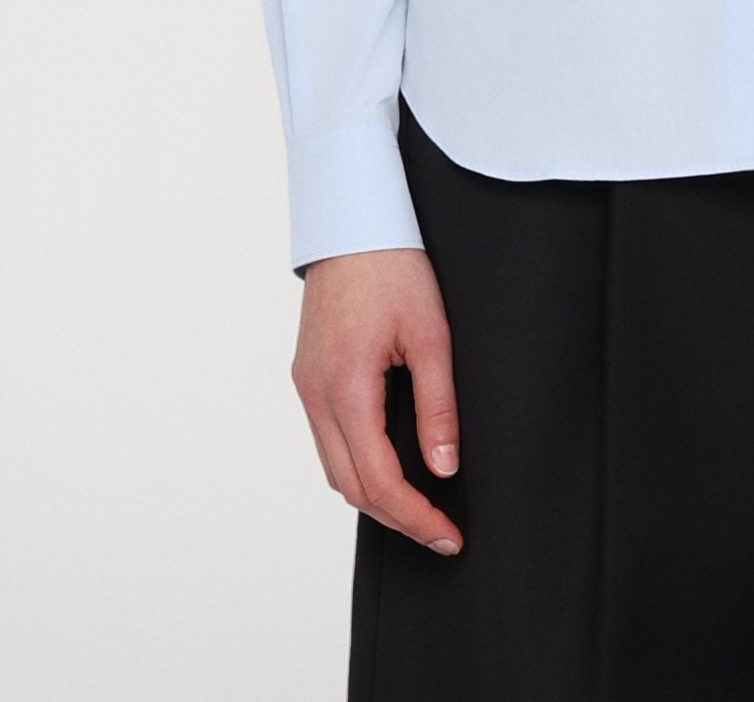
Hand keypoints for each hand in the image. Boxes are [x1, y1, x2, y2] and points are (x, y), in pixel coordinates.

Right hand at [292, 247, 464, 554]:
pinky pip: (327, 438)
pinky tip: (386, 463)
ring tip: (418, 506)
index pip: (378, 479)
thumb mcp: (431, 333)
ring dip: (373, 494)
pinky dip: (356, 463)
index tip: (447, 534)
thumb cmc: (394, 265)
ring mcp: (306, 384)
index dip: (414, 516)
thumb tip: (444, 467)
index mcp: (345, 386)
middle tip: (439, 532)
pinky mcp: (308, 374)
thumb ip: (438, 405)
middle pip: (349, 485)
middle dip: (395, 517)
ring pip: (334, 466)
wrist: (353, 218)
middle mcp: (316, 393)